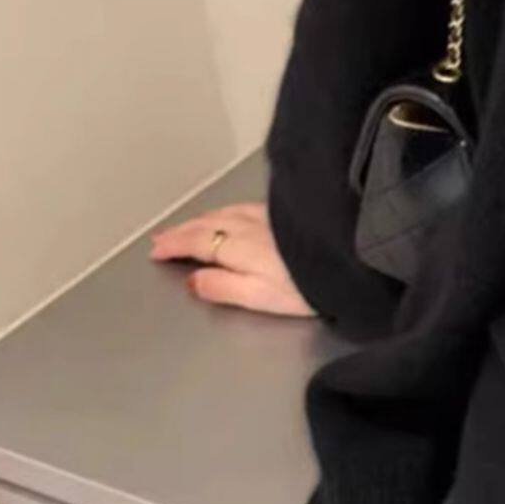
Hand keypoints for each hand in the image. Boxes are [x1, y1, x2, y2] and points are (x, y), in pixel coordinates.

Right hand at [150, 203, 315, 317]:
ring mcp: (266, 214)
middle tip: (162, 237)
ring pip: (222, 212)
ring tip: (188, 226)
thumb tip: (193, 281)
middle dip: (180, 231)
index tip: (156, 250)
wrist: (348, 260)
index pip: (194, 242)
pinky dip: (223, 211)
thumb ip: (221, 288)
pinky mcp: (285, 212)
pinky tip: (228, 214)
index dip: (173, 246)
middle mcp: (246, 224)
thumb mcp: (258, 296)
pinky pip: (240, 207)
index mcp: (235, 246)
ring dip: (200, 219)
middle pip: (204, 224)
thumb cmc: (306, 284)